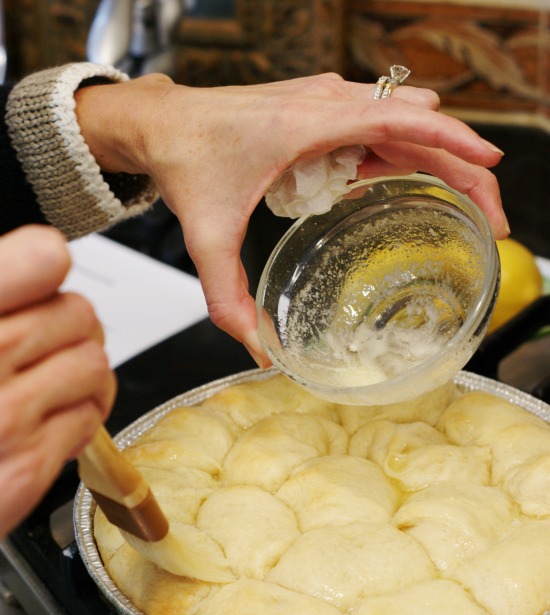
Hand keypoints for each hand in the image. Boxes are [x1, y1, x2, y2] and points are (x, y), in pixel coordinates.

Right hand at [0, 225, 115, 535]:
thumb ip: (4, 291)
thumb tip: (48, 258)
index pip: (40, 259)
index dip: (46, 264)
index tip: (44, 272)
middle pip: (79, 314)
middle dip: (72, 331)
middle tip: (48, 347)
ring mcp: (7, 413)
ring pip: (94, 365)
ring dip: (83, 376)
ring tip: (53, 386)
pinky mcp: (29, 463)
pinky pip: (89, 419)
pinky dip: (76, 421)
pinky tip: (45, 424)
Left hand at [76, 73, 508, 362]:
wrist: (162, 123)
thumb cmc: (186, 160)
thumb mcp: (207, 236)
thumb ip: (226, 297)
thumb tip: (257, 348)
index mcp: (307, 124)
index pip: (399, 120)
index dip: (453, 142)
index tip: (490, 166)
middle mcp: (326, 105)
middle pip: (418, 128)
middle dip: (463, 167)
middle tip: (490, 215)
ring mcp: (328, 105)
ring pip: (405, 126)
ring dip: (442, 159)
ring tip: (469, 204)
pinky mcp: (324, 114)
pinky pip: (380, 129)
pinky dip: (408, 154)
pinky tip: (418, 185)